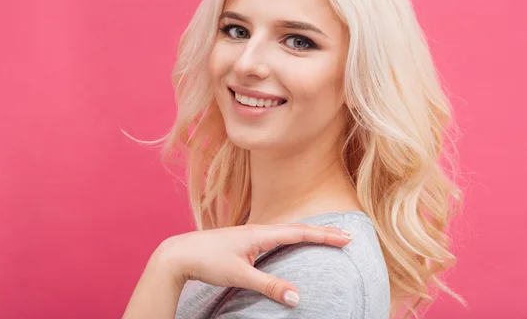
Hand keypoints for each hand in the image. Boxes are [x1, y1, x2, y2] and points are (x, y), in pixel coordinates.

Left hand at [154, 222, 351, 306]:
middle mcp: (258, 230)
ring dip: (308, 234)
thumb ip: (269, 286)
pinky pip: (275, 237)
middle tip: (346, 236)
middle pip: (296, 229)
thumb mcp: (240, 276)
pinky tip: (292, 243)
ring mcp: (251, 234)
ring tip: (327, 238)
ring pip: (286, 231)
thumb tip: (297, 298)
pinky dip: (292, 238)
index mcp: (260, 234)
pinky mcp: (244, 241)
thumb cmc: (208, 260)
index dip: (324, 236)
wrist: (180, 253)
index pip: (299, 233)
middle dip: (322, 233)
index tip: (346, 237)